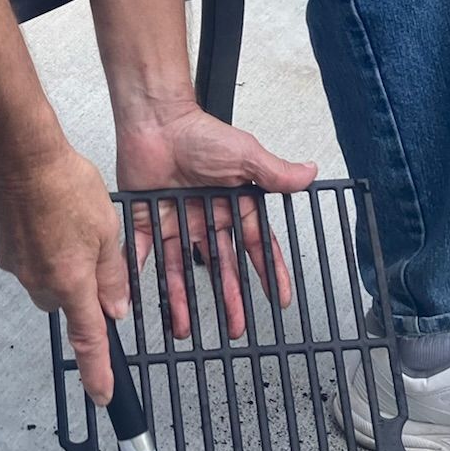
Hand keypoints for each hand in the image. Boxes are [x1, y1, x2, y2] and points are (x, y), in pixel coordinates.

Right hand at [0, 142, 129, 404]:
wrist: (18, 153)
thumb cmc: (64, 183)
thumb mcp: (106, 230)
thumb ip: (112, 275)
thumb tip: (114, 308)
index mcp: (71, 282)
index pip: (88, 340)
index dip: (97, 372)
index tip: (102, 396)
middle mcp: (38, 281)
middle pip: (63, 302)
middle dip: (77, 286)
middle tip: (88, 249)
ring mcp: (14, 265)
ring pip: (43, 277)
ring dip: (57, 259)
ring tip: (65, 219)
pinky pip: (24, 255)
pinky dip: (36, 241)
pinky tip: (44, 213)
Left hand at [115, 106, 317, 340]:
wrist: (158, 119)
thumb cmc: (200, 132)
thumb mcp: (245, 155)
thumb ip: (275, 172)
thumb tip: (310, 174)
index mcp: (233, 207)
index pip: (254, 248)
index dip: (267, 273)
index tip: (277, 298)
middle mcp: (205, 219)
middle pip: (219, 268)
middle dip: (228, 299)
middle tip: (233, 329)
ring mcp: (176, 221)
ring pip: (181, 270)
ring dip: (184, 300)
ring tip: (186, 330)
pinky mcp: (146, 220)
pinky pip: (142, 254)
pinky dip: (139, 277)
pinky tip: (141, 301)